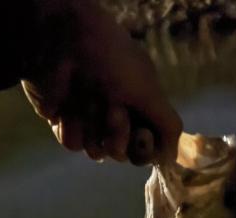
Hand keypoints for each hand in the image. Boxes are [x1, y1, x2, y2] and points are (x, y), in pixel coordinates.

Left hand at [22, 3, 181, 163]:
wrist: (64, 40)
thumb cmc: (112, 60)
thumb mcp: (149, 90)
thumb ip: (168, 125)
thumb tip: (170, 159)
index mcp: (140, 112)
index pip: (147, 151)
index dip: (144, 148)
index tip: (141, 135)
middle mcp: (117, 121)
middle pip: (121, 154)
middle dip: (117, 132)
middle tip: (112, 107)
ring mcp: (90, 123)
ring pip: (96, 152)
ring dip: (93, 125)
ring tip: (88, 96)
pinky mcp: (66, 123)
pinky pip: (72, 144)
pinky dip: (72, 125)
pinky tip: (68, 104)